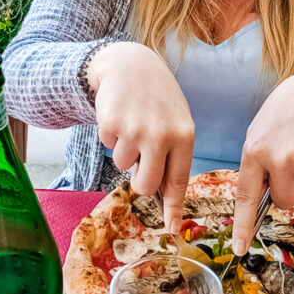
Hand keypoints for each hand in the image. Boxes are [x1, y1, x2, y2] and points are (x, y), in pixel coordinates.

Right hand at [87, 42, 194, 233]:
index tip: (171, 229)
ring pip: (123, 165)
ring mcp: (135, 129)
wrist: (130, 64)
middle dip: (140, 181)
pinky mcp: (111, 124)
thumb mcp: (176, 120)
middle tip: (140, 161)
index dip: (173, 208)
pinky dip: (112, 136)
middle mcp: (161, 134)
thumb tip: (162, 195)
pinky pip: (108, 146)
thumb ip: (172, 154)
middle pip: (145, 185)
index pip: (178, 181)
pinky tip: (120, 115)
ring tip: (132, 123)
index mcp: (184, 135)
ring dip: (125, 150)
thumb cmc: (157, 98)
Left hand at [232, 72, 293, 254]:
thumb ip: (256, 168)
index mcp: (253, 153)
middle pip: (282, 201)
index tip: (240, 247)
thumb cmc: (278, 119)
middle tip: (284, 164)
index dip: (243, 225)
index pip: (246, 197)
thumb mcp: (256, 138)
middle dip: (284, 190)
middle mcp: (277, 158)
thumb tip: (258, 202)